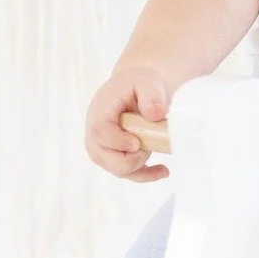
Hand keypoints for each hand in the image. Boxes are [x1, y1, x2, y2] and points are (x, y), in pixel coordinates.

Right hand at [84, 66, 170, 182]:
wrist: (135, 90)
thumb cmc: (138, 85)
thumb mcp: (146, 82)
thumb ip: (151, 95)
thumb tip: (156, 115)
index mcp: (100, 112)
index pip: (100, 132)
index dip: (117, 141)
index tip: (136, 142)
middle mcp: (95, 135)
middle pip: (106, 157)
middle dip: (132, 156)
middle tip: (150, 140)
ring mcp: (103, 150)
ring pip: (118, 169)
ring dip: (140, 164)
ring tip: (157, 146)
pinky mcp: (115, 159)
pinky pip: (128, 174)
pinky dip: (146, 175)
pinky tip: (163, 171)